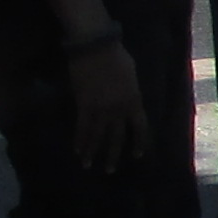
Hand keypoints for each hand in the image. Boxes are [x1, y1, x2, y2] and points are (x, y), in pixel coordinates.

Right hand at [68, 36, 144, 172]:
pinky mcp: (84, 104)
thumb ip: (131, 93)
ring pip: (97, 136)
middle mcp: (119, 109)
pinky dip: (80, 139)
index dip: (138, 143)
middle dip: (113, 155)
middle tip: (110, 171)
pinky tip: (77, 149)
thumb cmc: (116, 56)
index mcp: (135, 101)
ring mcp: (101, 108)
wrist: (96, 47)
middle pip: (117, 137)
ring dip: (92, 152)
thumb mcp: (132, 77)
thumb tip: (129, 102)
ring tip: (88, 165)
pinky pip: (82, 127)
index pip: (140, 128)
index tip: (137, 156)